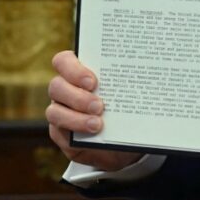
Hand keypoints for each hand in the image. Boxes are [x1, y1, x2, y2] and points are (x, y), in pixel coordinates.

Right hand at [46, 50, 142, 170]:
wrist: (123, 139)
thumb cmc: (126, 107)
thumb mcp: (130, 92)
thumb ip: (131, 82)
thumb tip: (146, 78)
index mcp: (79, 73)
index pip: (63, 61)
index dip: (73, 69)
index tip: (92, 81)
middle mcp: (65, 90)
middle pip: (56, 86)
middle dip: (77, 96)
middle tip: (99, 106)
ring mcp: (60, 112)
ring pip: (54, 111)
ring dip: (75, 118)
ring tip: (97, 124)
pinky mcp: (61, 134)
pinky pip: (59, 133)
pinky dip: (76, 133)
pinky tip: (93, 135)